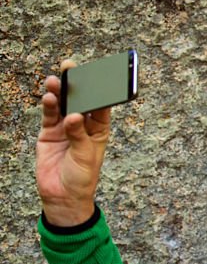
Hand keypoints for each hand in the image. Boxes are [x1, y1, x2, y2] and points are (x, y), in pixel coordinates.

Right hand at [36, 68, 110, 225]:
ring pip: (62, 105)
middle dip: (76, 84)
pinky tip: (48, 97)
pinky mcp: (49, 133)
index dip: (99, 90)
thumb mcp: (86, 156)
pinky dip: (48, 106)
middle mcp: (82, 125)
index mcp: (99, 129)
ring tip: (56, 80)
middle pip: (80, 101)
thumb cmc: (82, 177)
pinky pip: (49, 115)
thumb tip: (73, 117)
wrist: (63, 196)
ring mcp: (64, 128)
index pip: (100, 105)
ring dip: (60, 92)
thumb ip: (79, 135)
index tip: (97, 74)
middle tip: (72, 67)